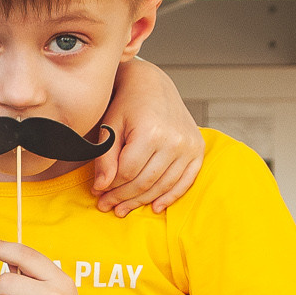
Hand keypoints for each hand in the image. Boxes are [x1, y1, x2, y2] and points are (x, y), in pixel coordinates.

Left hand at [92, 59, 202, 214]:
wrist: (152, 85)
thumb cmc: (127, 105)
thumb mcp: (109, 127)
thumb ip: (105, 158)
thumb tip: (101, 188)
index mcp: (151, 132)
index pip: (127, 172)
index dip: (110, 187)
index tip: (98, 193)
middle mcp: (174, 140)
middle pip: (145, 181)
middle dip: (123, 198)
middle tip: (106, 206)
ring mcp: (189, 146)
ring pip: (163, 185)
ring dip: (142, 201)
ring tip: (123, 209)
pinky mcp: (197, 149)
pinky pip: (185, 181)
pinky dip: (170, 196)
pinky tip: (155, 207)